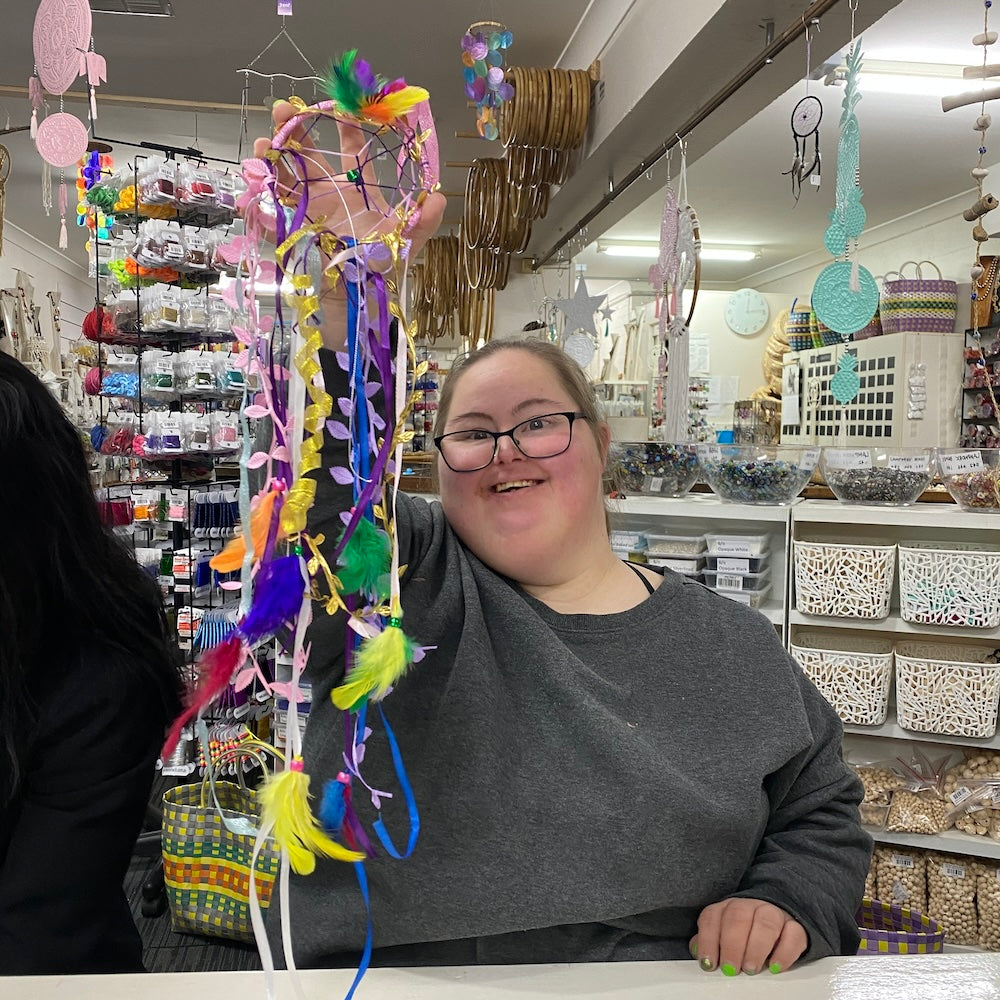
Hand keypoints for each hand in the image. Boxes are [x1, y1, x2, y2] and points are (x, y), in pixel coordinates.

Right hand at [251, 100, 445, 349]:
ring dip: (273, 159)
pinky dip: (265, 198)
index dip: (346, 127)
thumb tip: (440, 198)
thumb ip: (424, 221)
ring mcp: (309, 212)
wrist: (360, 300)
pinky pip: (276, 213)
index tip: (342, 107)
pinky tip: (256, 180)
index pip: (351, 152)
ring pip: (286, 177)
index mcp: (357, 190)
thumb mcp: (406, 243)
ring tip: (264, 143)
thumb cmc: (382, 267)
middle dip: (294, 130)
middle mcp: (330, 195)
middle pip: (308, 155)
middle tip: (284, 108)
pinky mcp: (294, 233)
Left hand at [689, 898, 806, 976]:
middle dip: (732, 944)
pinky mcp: (795, 927)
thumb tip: (698, 952)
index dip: (708, 940)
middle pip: (738, 917)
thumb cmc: (744, 932)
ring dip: (756, 947)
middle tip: (731, 969)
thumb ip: (710, 941)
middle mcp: (749, 906)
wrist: (776, 920)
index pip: (712, 917)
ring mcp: (773, 913)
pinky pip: (793, 934)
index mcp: (727, 907)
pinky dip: (784, 952)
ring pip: (766, 921)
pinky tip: (774, 967)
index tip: (709, 963)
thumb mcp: (722, 934)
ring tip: (750, 968)